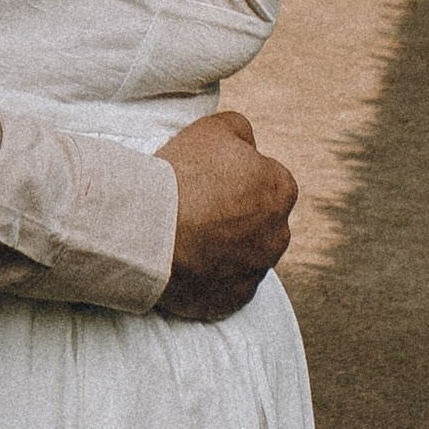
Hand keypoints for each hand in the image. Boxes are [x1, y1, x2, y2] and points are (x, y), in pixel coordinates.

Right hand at [153, 108, 296, 321]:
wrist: (148, 229)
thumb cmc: (181, 174)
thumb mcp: (213, 128)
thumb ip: (241, 131)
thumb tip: (247, 144)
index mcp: (280, 190)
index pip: (268, 181)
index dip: (238, 179)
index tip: (210, 182)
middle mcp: (278, 234)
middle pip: (259, 221)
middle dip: (236, 217)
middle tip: (198, 209)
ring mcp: (256, 272)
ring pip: (245, 256)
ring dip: (225, 248)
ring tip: (188, 237)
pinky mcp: (233, 300)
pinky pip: (226, 287)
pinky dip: (211, 278)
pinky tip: (186, 263)